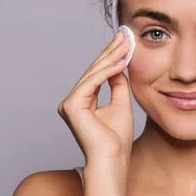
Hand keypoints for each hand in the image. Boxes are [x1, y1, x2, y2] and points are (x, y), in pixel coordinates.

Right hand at [57, 32, 133, 163]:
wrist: (112, 160)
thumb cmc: (117, 139)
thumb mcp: (120, 104)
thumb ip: (117, 84)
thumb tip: (119, 64)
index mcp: (82, 102)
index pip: (97, 74)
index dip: (111, 57)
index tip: (124, 42)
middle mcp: (72, 101)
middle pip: (94, 71)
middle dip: (111, 52)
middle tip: (124, 35)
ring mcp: (69, 103)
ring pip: (93, 74)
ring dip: (112, 58)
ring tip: (127, 45)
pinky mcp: (71, 105)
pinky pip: (92, 82)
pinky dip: (108, 71)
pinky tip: (122, 62)